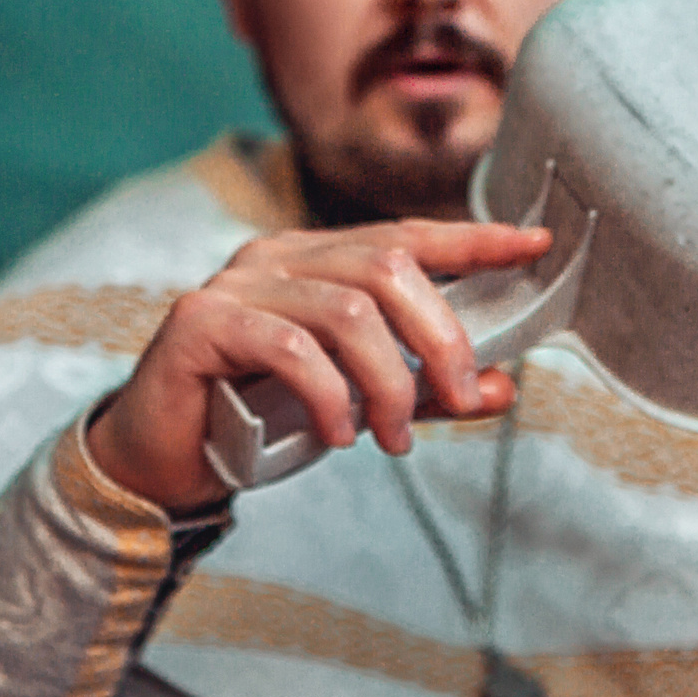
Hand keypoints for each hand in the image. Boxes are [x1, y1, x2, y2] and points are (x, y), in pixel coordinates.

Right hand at [86, 220, 550, 510]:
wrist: (165, 459)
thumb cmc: (258, 420)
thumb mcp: (359, 403)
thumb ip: (424, 392)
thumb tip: (499, 388)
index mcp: (317, 260)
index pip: (407, 237)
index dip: (473, 239)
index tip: (532, 245)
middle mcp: (279, 258)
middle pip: (388, 269)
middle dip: (441, 338)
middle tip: (460, 399)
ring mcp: (237, 283)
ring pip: (348, 311)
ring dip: (389, 382)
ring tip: (394, 437)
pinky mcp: (202, 321)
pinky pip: (291, 348)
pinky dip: (331, 396)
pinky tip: (340, 434)